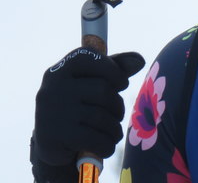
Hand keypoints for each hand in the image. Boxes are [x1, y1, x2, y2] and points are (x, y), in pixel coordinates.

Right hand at [31, 48, 144, 182]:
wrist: (49, 140)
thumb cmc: (79, 101)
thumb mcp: (94, 79)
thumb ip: (116, 66)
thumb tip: (140, 61)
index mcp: (63, 67)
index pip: (94, 60)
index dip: (115, 72)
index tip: (122, 84)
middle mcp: (53, 86)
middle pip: (102, 90)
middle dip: (117, 104)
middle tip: (119, 114)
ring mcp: (52, 111)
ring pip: (100, 116)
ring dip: (114, 128)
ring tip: (115, 131)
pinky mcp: (55, 137)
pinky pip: (93, 139)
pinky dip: (107, 144)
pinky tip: (108, 145)